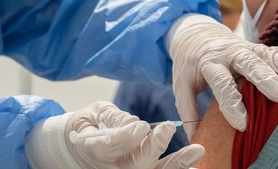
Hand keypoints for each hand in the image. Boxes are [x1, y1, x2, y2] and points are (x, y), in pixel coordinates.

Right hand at [26, 102, 204, 168]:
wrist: (80, 147)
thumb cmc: (89, 126)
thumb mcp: (94, 114)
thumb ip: (113, 117)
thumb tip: (135, 123)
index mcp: (93, 150)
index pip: (110, 147)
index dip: (127, 138)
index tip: (142, 126)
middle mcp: (111, 168)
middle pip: (135, 164)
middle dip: (154, 147)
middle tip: (168, 128)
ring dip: (177, 162)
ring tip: (197, 150)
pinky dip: (178, 167)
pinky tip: (194, 162)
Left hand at [167, 14, 277, 134]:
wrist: (196, 36)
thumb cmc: (191, 65)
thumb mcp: (182, 84)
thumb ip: (188, 110)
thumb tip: (195, 138)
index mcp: (208, 62)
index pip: (221, 82)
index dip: (231, 103)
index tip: (242, 124)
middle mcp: (229, 53)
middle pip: (247, 62)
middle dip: (264, 78)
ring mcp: (246, 48)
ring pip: (265, 54)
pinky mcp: (258, 47)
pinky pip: (275, 50)